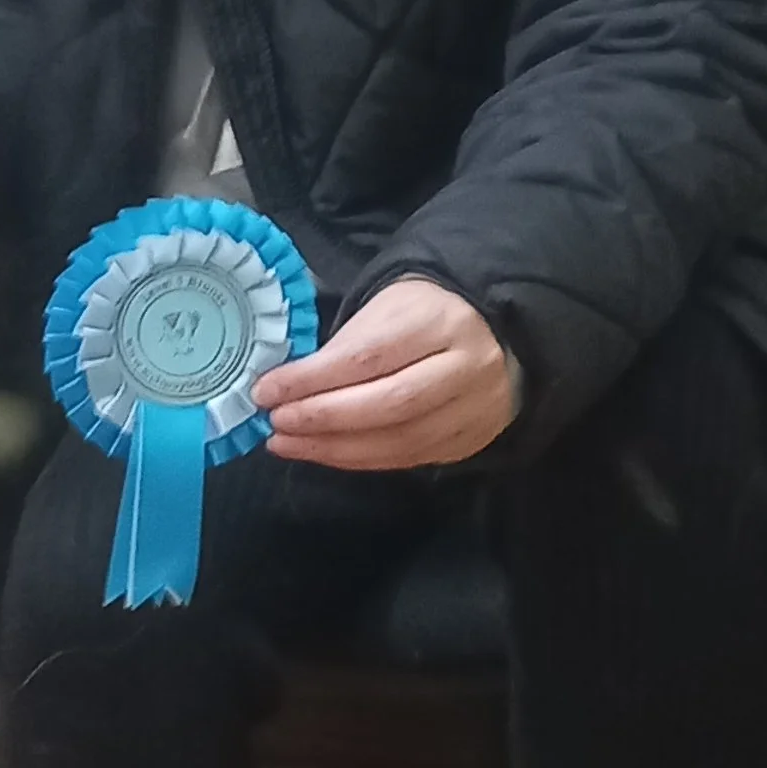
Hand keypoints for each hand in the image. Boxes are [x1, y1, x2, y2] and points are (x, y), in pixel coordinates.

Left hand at [254, 275, 516, 473]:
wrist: (499, 331)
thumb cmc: (427, 312)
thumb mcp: (388, 307)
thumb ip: (346, 345)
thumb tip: (287, 386)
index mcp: (440, 322)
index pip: (367, 357)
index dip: (312, 380)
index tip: (267, 390)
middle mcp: (465, 368)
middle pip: (387, 404)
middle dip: (322, 418)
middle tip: (276, 423)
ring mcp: (475, 409)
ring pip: (400, 441)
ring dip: (335, 449)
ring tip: (288, 443)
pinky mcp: (472, 439)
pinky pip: (410, 458)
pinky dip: (362, 459)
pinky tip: (326, 453)